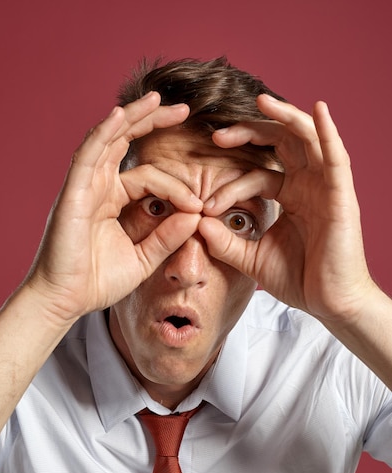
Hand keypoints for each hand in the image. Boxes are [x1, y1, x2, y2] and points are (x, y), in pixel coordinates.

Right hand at [27, 92, 202, 323]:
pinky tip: (121, 115)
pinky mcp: (72, 193)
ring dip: (132, 117)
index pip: (149, 178)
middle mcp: (97, 187)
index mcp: (112, 200)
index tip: (200, 205)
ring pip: (108, 139)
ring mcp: (84, 187)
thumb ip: (167, 237)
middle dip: (153, 122)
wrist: (66, 300)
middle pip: (125, 142)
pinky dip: (103, 133)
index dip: (177, 187)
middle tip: (184, 109)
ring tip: (158, 99)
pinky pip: (88, 155)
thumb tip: (196, 215)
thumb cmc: (97, 282)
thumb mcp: (143, 259)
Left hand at [199, 95, 373, 324]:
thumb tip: (197, 223)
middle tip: (217, 135)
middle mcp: (309, 185)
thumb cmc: (299, 279)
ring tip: (261, 102)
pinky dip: (328, 131)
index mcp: (291, 197)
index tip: (204, 204)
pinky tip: (317, 109)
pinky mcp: (342, 196)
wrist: (330, 303)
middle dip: (250, 133)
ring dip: (285, 118)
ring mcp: (326, 188)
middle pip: (281, 144)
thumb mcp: (252, 259)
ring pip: (308, 139)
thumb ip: (225, 242)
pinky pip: (336, 157)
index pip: (257, 174)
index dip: (230, 183)